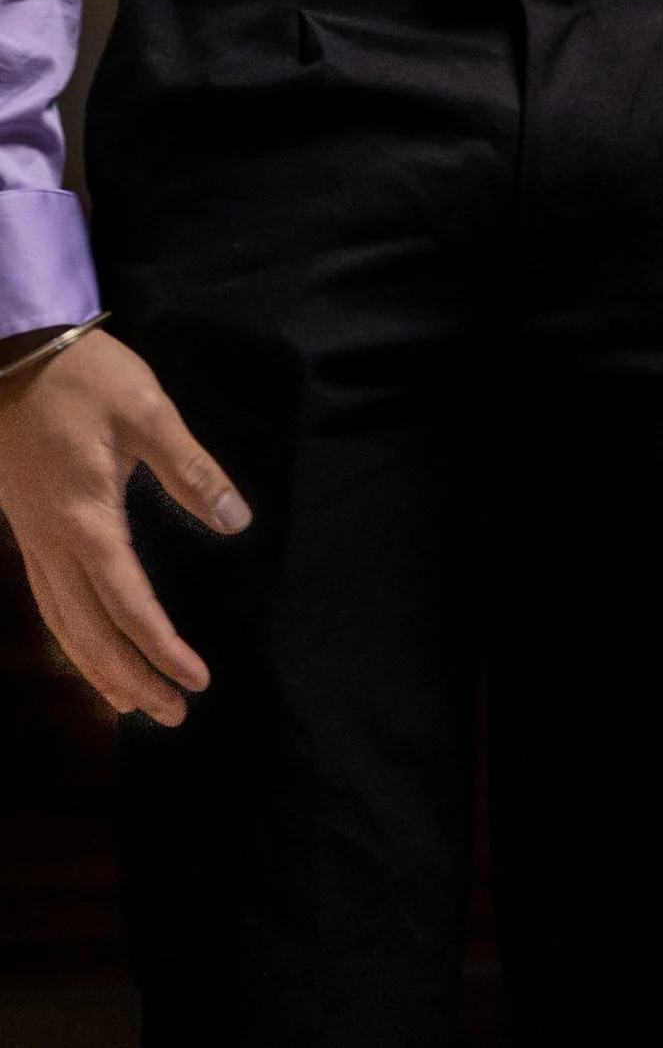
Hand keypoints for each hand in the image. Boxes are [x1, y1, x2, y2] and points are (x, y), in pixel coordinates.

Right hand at [0, 330, 248, 724]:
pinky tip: (88, 647)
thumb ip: (191, 469)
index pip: (127, 603)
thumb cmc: (83, 376)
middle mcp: (53, 543)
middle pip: (88, 632)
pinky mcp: (26, 527)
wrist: (9, 352)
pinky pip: (48, 600)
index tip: (197, 681)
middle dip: (130, 678)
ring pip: (62, 624)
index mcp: (86, 519)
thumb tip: (236, 521)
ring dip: (98, 668)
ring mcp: (32, 538)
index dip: (162, 648)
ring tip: (134, 703)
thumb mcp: (146, 410)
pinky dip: (72, 637)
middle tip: (173, 713)